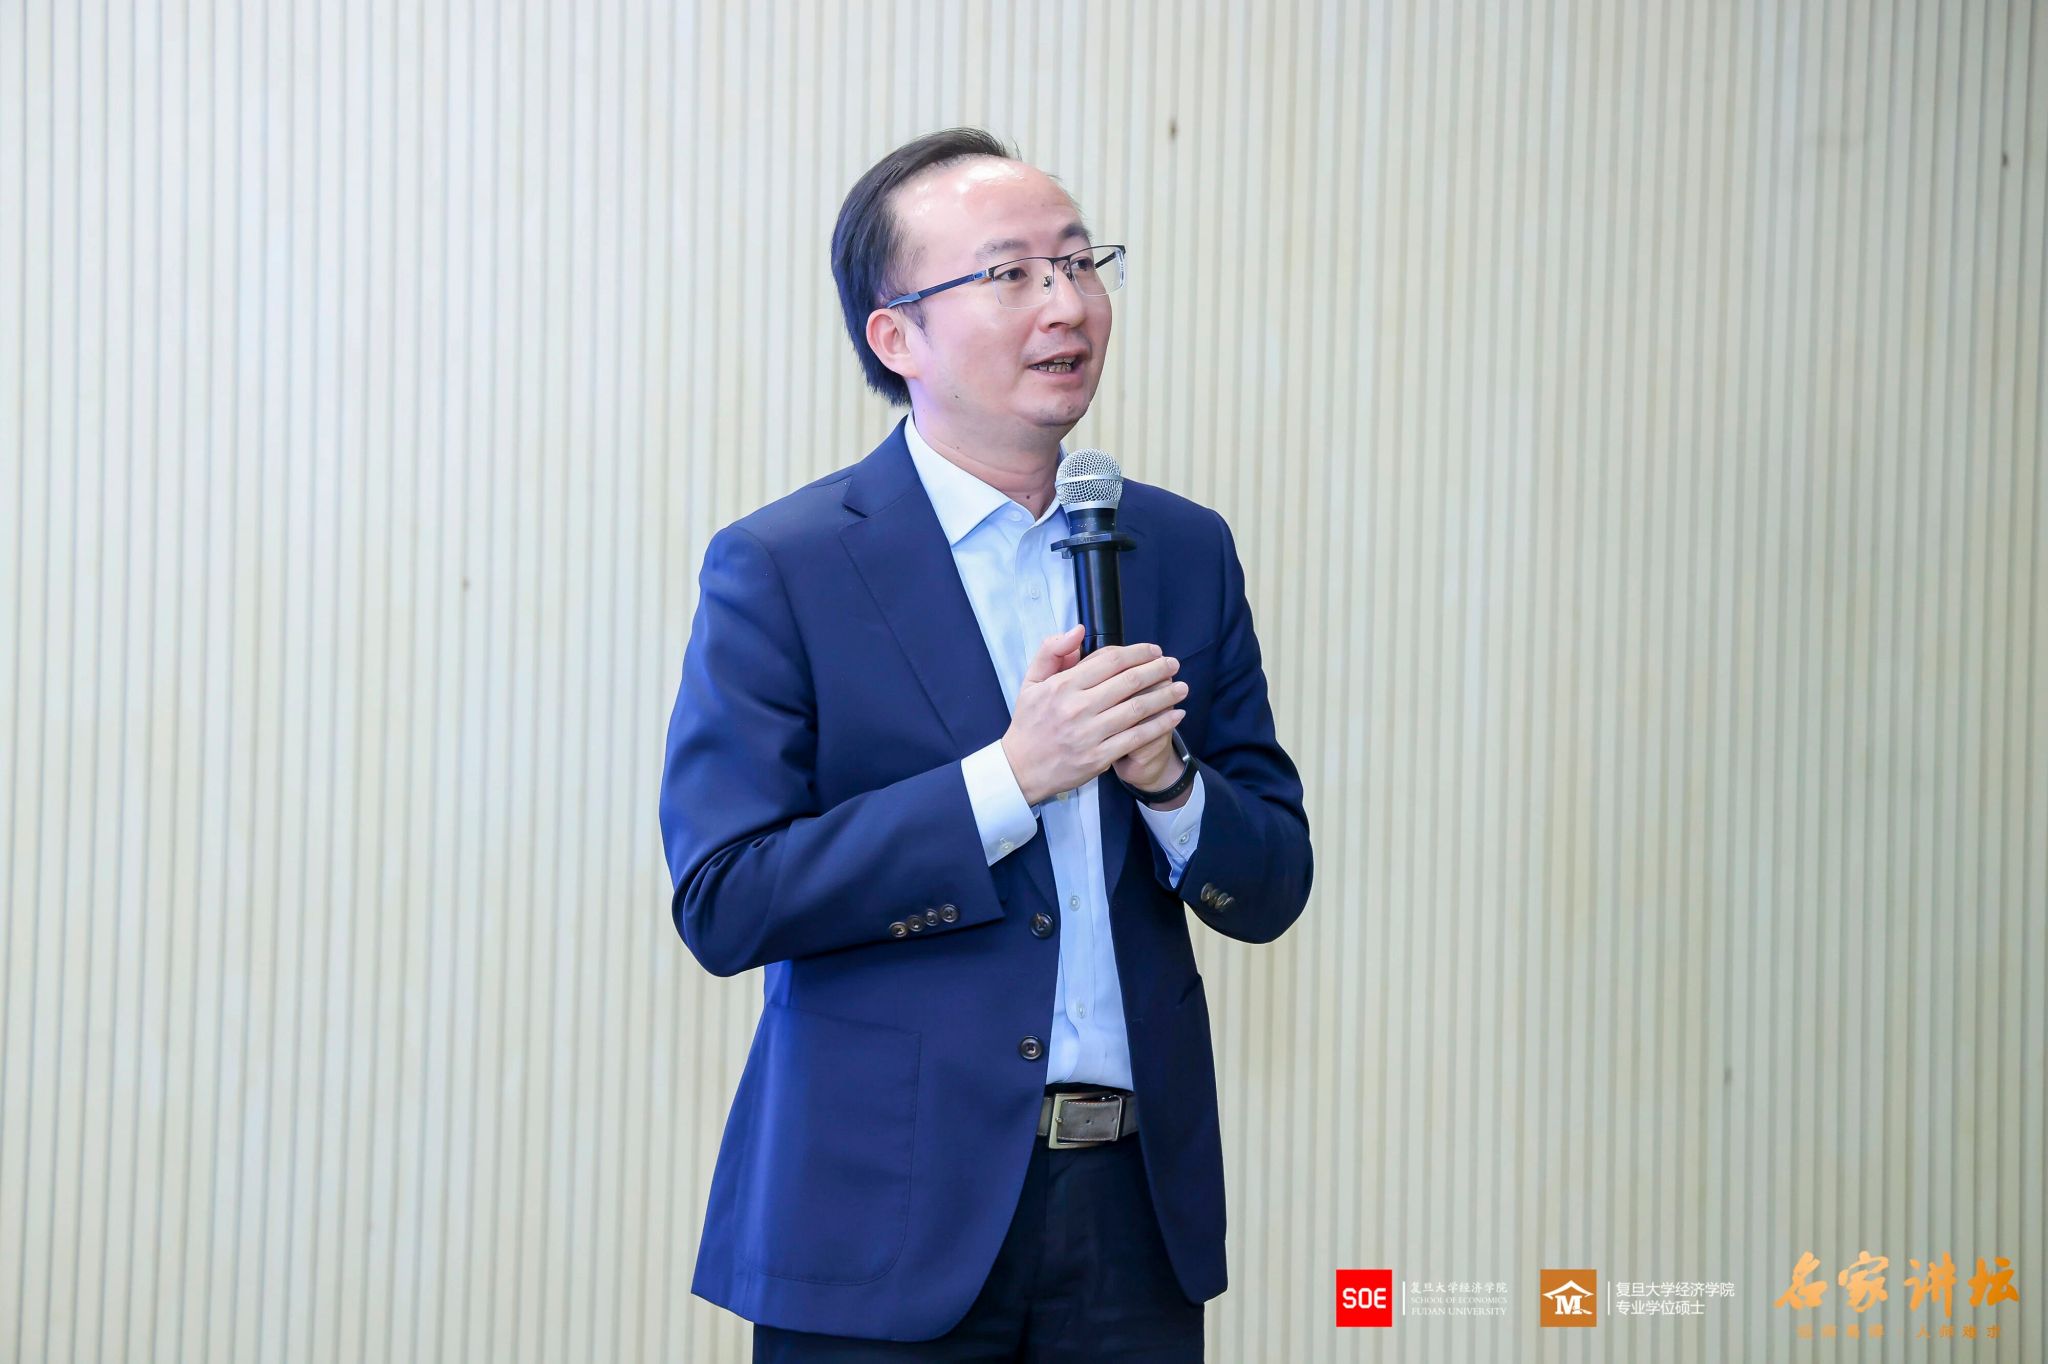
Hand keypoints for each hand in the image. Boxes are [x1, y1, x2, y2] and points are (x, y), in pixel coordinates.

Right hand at [1000, 625, 1187, 805]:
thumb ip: (1051, 651)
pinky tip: (1175, 715)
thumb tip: (1078, 631)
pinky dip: (1160, 725)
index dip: (1137, 652)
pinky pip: (1137, 737)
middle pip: (1129, 681)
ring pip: (1137, 708)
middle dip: (1157, 669)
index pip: (1109, 660)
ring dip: (1165, 695)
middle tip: (1174, 664)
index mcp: (1063, 686)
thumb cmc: (1029, 723)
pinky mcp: (1099, 757)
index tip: (1153, 650)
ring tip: (1182, 687)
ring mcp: (1090, 733)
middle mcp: (1078, 707)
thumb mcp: (1031, 682)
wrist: (1021, 769)